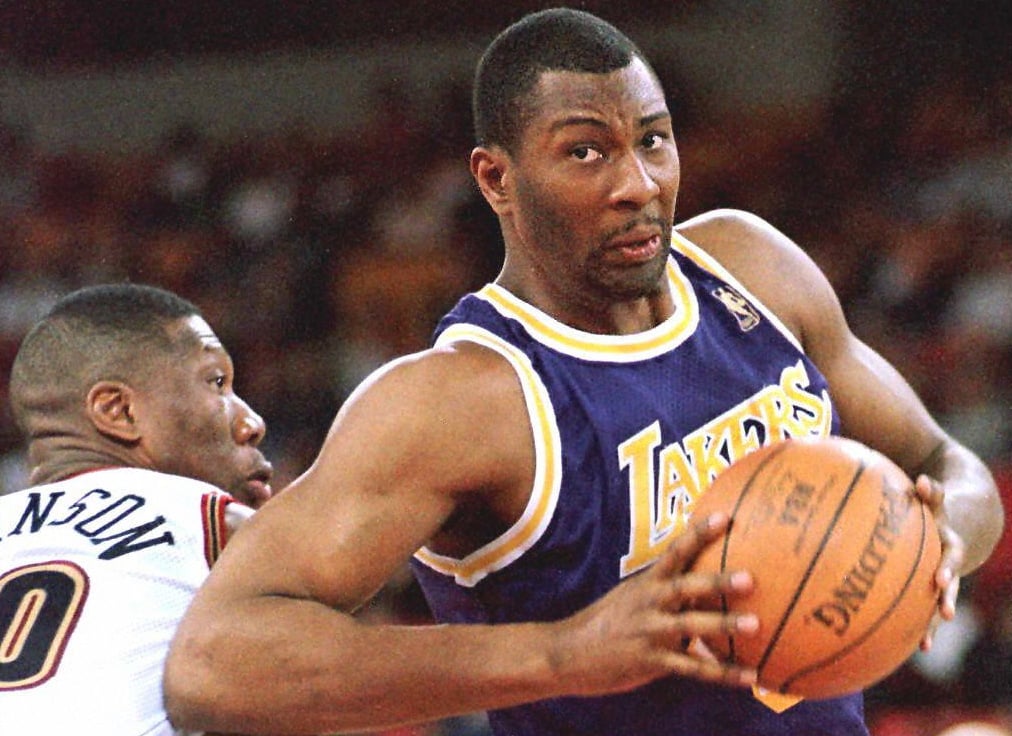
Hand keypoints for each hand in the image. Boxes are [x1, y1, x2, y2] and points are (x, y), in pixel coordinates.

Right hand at [549, 512, 758, 695]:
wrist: (569, 652)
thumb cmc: (608, 621)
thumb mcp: (632, 596)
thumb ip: (665, 588)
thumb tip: (706, 582)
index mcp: (647, 583)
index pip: (676, 551)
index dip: (700, 533)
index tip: (727, 517)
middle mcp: (649, 603)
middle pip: (686, 587)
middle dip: (717, 582)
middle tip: (750, 578)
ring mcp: (650, 632)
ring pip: (691, 626)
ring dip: (723, 625)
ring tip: (755, 624)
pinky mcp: (652, 662)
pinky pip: (694, 669)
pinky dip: (724, 674)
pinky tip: (752, 678)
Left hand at [914, 474, 965, 650]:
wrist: (970, 522)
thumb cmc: (939, 508)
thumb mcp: (937, 499)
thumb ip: (931, 492)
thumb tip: (922, 480)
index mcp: (949, 537)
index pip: (948, 546)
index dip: (945, 560)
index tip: (940, 577)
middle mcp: (951, 558)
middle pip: (951, 575)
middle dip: (947, 590)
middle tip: (945, 607)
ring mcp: (946, 575)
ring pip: (942, 598)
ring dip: (934, 618)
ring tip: (926, 641)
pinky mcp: (938, 587)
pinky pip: (931, 607)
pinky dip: (926, 624)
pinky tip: (918, 647)